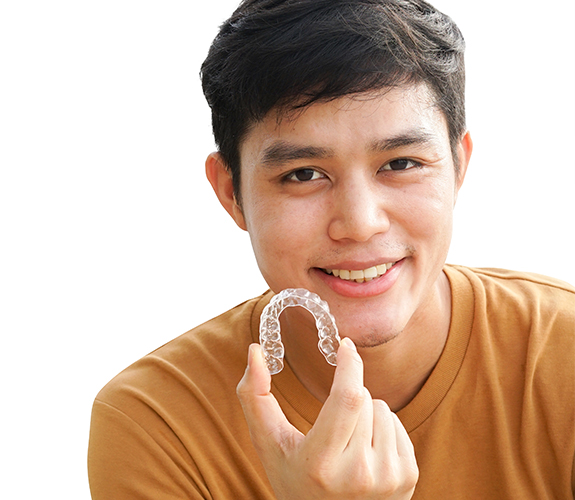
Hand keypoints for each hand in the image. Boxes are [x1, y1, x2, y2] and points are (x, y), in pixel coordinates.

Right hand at [236, 337, 418, 498]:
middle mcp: (358, 474)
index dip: (349, 366)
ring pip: (381, 408)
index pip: (347, 398)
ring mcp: (387, 478)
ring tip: (348, 441)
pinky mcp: (408, 478)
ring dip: (365, 412)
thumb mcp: (268, 442)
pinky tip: (366, 451)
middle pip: (363, 398)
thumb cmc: (293, 478)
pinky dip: (380, 427)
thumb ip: (254, 396)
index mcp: (321, 463)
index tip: (345, 345)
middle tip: (333, 422)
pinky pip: (397, 423)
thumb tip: (256, 349)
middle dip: (348, 394)